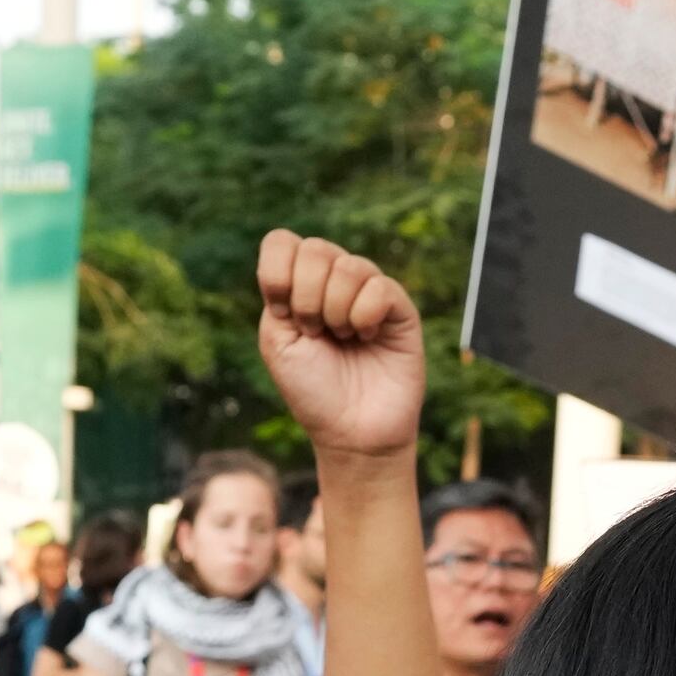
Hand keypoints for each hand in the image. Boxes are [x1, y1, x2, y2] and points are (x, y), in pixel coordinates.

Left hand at [253, 232, 424, 463]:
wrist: (350, 433)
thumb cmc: (312, 391)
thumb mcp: (276, 340)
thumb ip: (277, 291)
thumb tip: (304, 257)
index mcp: (299, 286)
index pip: (282, 242)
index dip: (277, 274)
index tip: (283, 314)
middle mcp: (334, 282)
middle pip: (315, 249)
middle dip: (307, 298)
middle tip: (315, 334)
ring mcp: (368, 293)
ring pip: (348, 266)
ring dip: (336, 310)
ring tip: (344, 339)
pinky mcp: (399, 309)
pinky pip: (379, 288)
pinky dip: (364, 316)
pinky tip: (366, 338)